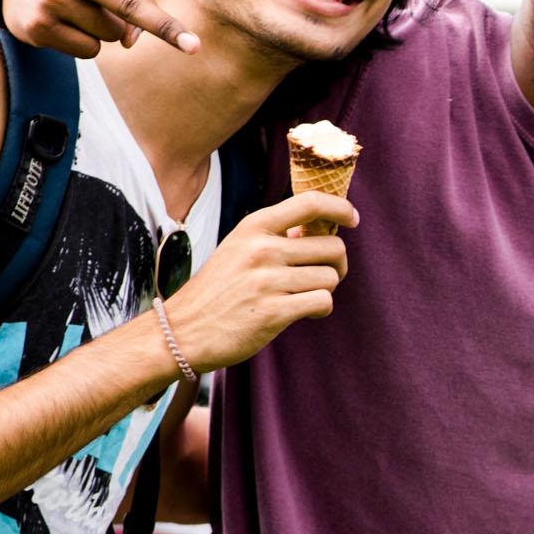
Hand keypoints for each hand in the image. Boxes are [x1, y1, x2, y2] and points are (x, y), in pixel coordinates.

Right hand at [0, 0, 215, 56]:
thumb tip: (132, 40)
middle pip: (132, 7)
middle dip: (166, 28)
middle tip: (195, 46)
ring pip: (113, 34)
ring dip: (110, 30)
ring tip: (83, 10)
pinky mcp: (41, 26)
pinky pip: (91, 50)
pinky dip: (88, 44)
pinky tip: (67, 25)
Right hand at [153, 192, 353, 373]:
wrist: (181, 331)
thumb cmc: (216, 291)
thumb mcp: (238, 249)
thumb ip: (274, 237)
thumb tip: (320, 229)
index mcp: (254, 227)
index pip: (310, 202)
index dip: (340, 208)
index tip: (352, 219)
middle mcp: (262, 249)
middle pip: (332, 246)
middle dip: (337, 264)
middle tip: (324, 276)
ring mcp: (268, 280)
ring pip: (331, 277)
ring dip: (326, 289)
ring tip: (306, 297)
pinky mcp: (274, 312)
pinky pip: (323, 302)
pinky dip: (320, 309)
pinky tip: (304, 313)